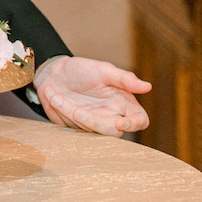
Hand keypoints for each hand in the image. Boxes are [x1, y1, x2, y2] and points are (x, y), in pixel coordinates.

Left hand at [34, 55, 151, 136]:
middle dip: (93, 122)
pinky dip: (63, 114)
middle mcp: (111, 116)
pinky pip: (74, 128)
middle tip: (76, 111)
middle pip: (113, 132)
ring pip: (91, 130)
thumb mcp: (102, 69)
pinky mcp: (78, 128)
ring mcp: (94, 124)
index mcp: (123, 102)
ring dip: (71, 113)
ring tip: (57, 96)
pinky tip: (54, 99)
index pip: (140, 119)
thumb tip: (148, 86)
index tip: (120, 122)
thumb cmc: (81, 70)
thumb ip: (123, 78)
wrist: (53, 74)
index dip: (134, 124)